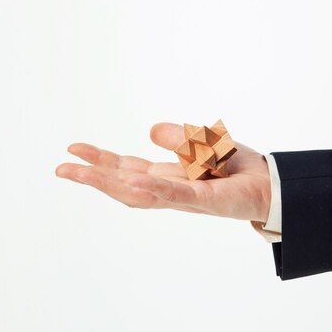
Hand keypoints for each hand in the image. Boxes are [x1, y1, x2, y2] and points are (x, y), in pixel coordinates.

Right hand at [55, 123, 270, 222]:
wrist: (270, 185)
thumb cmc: (236, 169)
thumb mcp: (203, 144)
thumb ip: (178, 139)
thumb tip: (150, 130)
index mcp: (167, 176)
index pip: (126, 169)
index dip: (100, 160)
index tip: (72, 149)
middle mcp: (171, 190)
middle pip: (125, 184)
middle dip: (93, 177)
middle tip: (61, 168)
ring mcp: (186, 199)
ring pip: (142, 193)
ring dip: (111, 184)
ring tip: (82, 174)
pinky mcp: (208, 201)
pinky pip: (178, 194)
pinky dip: (155, 188)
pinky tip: (133, 181)